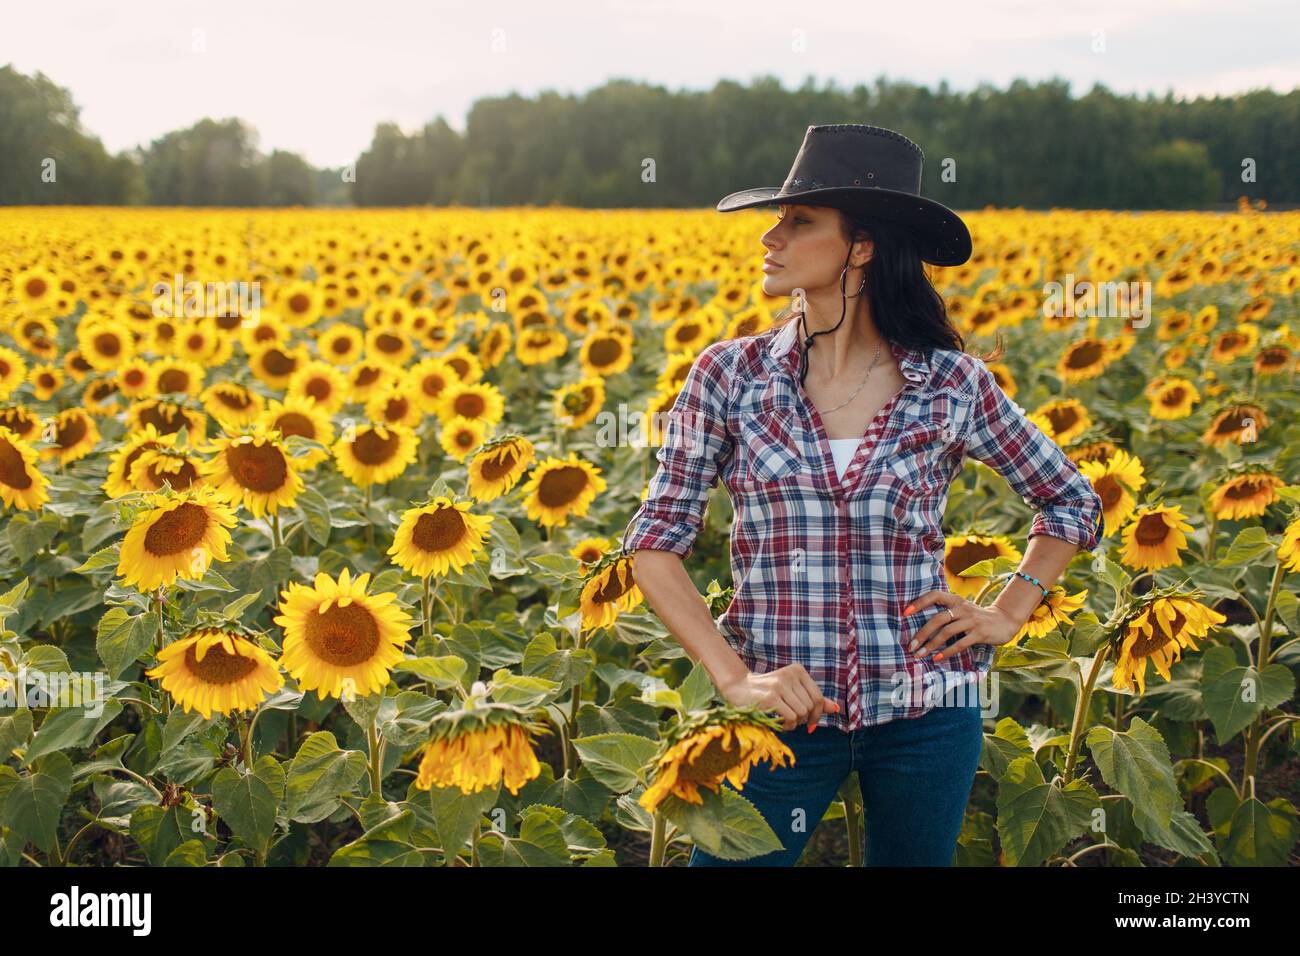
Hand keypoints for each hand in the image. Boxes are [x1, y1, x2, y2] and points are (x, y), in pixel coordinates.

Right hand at [719, 664, 840, 732]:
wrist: (737, 688)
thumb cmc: (767, 692)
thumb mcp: (792, 692)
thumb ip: (813, 699)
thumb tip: (836, 709)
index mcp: (797, 670)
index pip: (818, 698)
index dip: (817, 715)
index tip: (810, 724)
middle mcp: (789, 675)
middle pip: (810, 707)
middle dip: (803, 719)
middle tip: (791, 721)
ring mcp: (780, 685)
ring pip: (801, 713)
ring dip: (794, 724)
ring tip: (784, 721)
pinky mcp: (771, 697)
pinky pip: (791, 718)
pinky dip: (787, 726)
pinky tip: (779, 723)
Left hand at [902, 591, 1023, 659]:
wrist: (1004, 621)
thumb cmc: (976, 617)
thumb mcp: (962, 609)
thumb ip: (946, 612)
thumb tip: (919, 624)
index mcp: (955, 600)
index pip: (934, 595)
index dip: (919, 602)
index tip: (905, 613)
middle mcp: (962, 608)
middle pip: (937, 619)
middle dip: (922, 633)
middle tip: (911, 646)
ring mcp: (971, 620)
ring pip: (946, 632)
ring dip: (931, 645)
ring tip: (920, 655)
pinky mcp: (979, 633)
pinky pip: (959, 643)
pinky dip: (946, 652)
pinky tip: (937, 658)